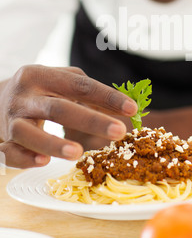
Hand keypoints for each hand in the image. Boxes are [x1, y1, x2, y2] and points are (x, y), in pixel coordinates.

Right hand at [0, 65, 137, 168]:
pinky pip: (10, 152)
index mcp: (42, 75)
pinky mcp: (0, 139)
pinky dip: (25, 158)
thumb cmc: (39, 91)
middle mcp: (25, 95)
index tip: (131, 109)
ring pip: (29, 132)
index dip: (107, 97)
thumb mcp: (60, 82)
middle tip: (119, 131)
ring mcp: (10, 118)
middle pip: (59, 108)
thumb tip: (126, 110)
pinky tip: (43, 162)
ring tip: (78, 153)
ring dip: (54, 143)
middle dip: (91, 121)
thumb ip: (90, 94)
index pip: (79, 85)